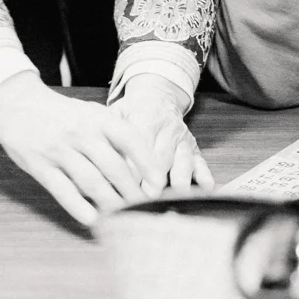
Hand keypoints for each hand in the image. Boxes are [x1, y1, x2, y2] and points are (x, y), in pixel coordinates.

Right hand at [0, 72, 159, 226]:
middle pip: (114, 167)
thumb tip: (141, 163)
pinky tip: (92, 218)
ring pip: (91, 182)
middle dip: (132, 191)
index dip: (148, 164)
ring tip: (124, 217)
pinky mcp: (40, 166)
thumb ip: (114, 134)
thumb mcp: (91, 113)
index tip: (158, 184)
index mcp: (98, 118)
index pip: (131, 140)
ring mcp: (59, 150)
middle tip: (144, 207)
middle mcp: (81, 133)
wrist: (17, 104)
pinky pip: (63, 190)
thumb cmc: (62, 113)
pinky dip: (78, 207)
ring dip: (110, 202)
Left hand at [109, 74, 212, 192]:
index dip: (132, 169)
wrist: (158, 96)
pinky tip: (201, 190)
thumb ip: (107, 132)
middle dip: (152, 183)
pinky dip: (203, 178)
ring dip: (176, 183)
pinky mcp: (196, 151)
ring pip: (183, 163)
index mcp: (147, 118)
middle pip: (162, 159)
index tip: (123, 188)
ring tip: (169, 201)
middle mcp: (168, 130)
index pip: (139, 146)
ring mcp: (184, 141)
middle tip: (142, 202)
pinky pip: (202, 165)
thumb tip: (95, 157)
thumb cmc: (131, 111)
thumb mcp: (116, 113)